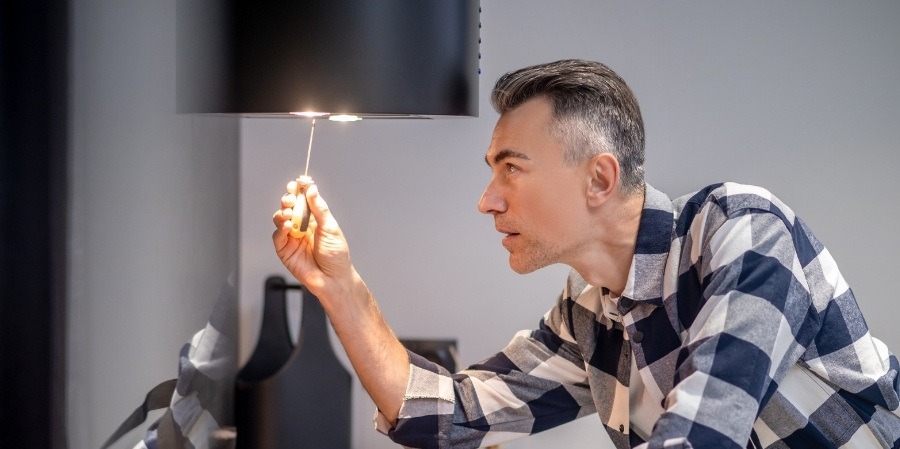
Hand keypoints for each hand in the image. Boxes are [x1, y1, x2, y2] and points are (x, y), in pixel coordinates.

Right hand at [272, 180, 354, 300]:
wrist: (333, 279)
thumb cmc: (336, 256)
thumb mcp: (330, 228)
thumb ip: (319, 209)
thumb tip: (312, 189)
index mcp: (314, 219)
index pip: (303, 200)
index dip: (298, 191)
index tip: (297, 183)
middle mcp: (302, 226)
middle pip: (289, 207)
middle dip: (288, 199)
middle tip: (291, 198)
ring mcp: (292, 238)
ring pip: (280, 219)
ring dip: (283, 213)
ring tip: (289, 212)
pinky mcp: (285, 250)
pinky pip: (278, 236)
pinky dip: (281, 229)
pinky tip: (288, 226)